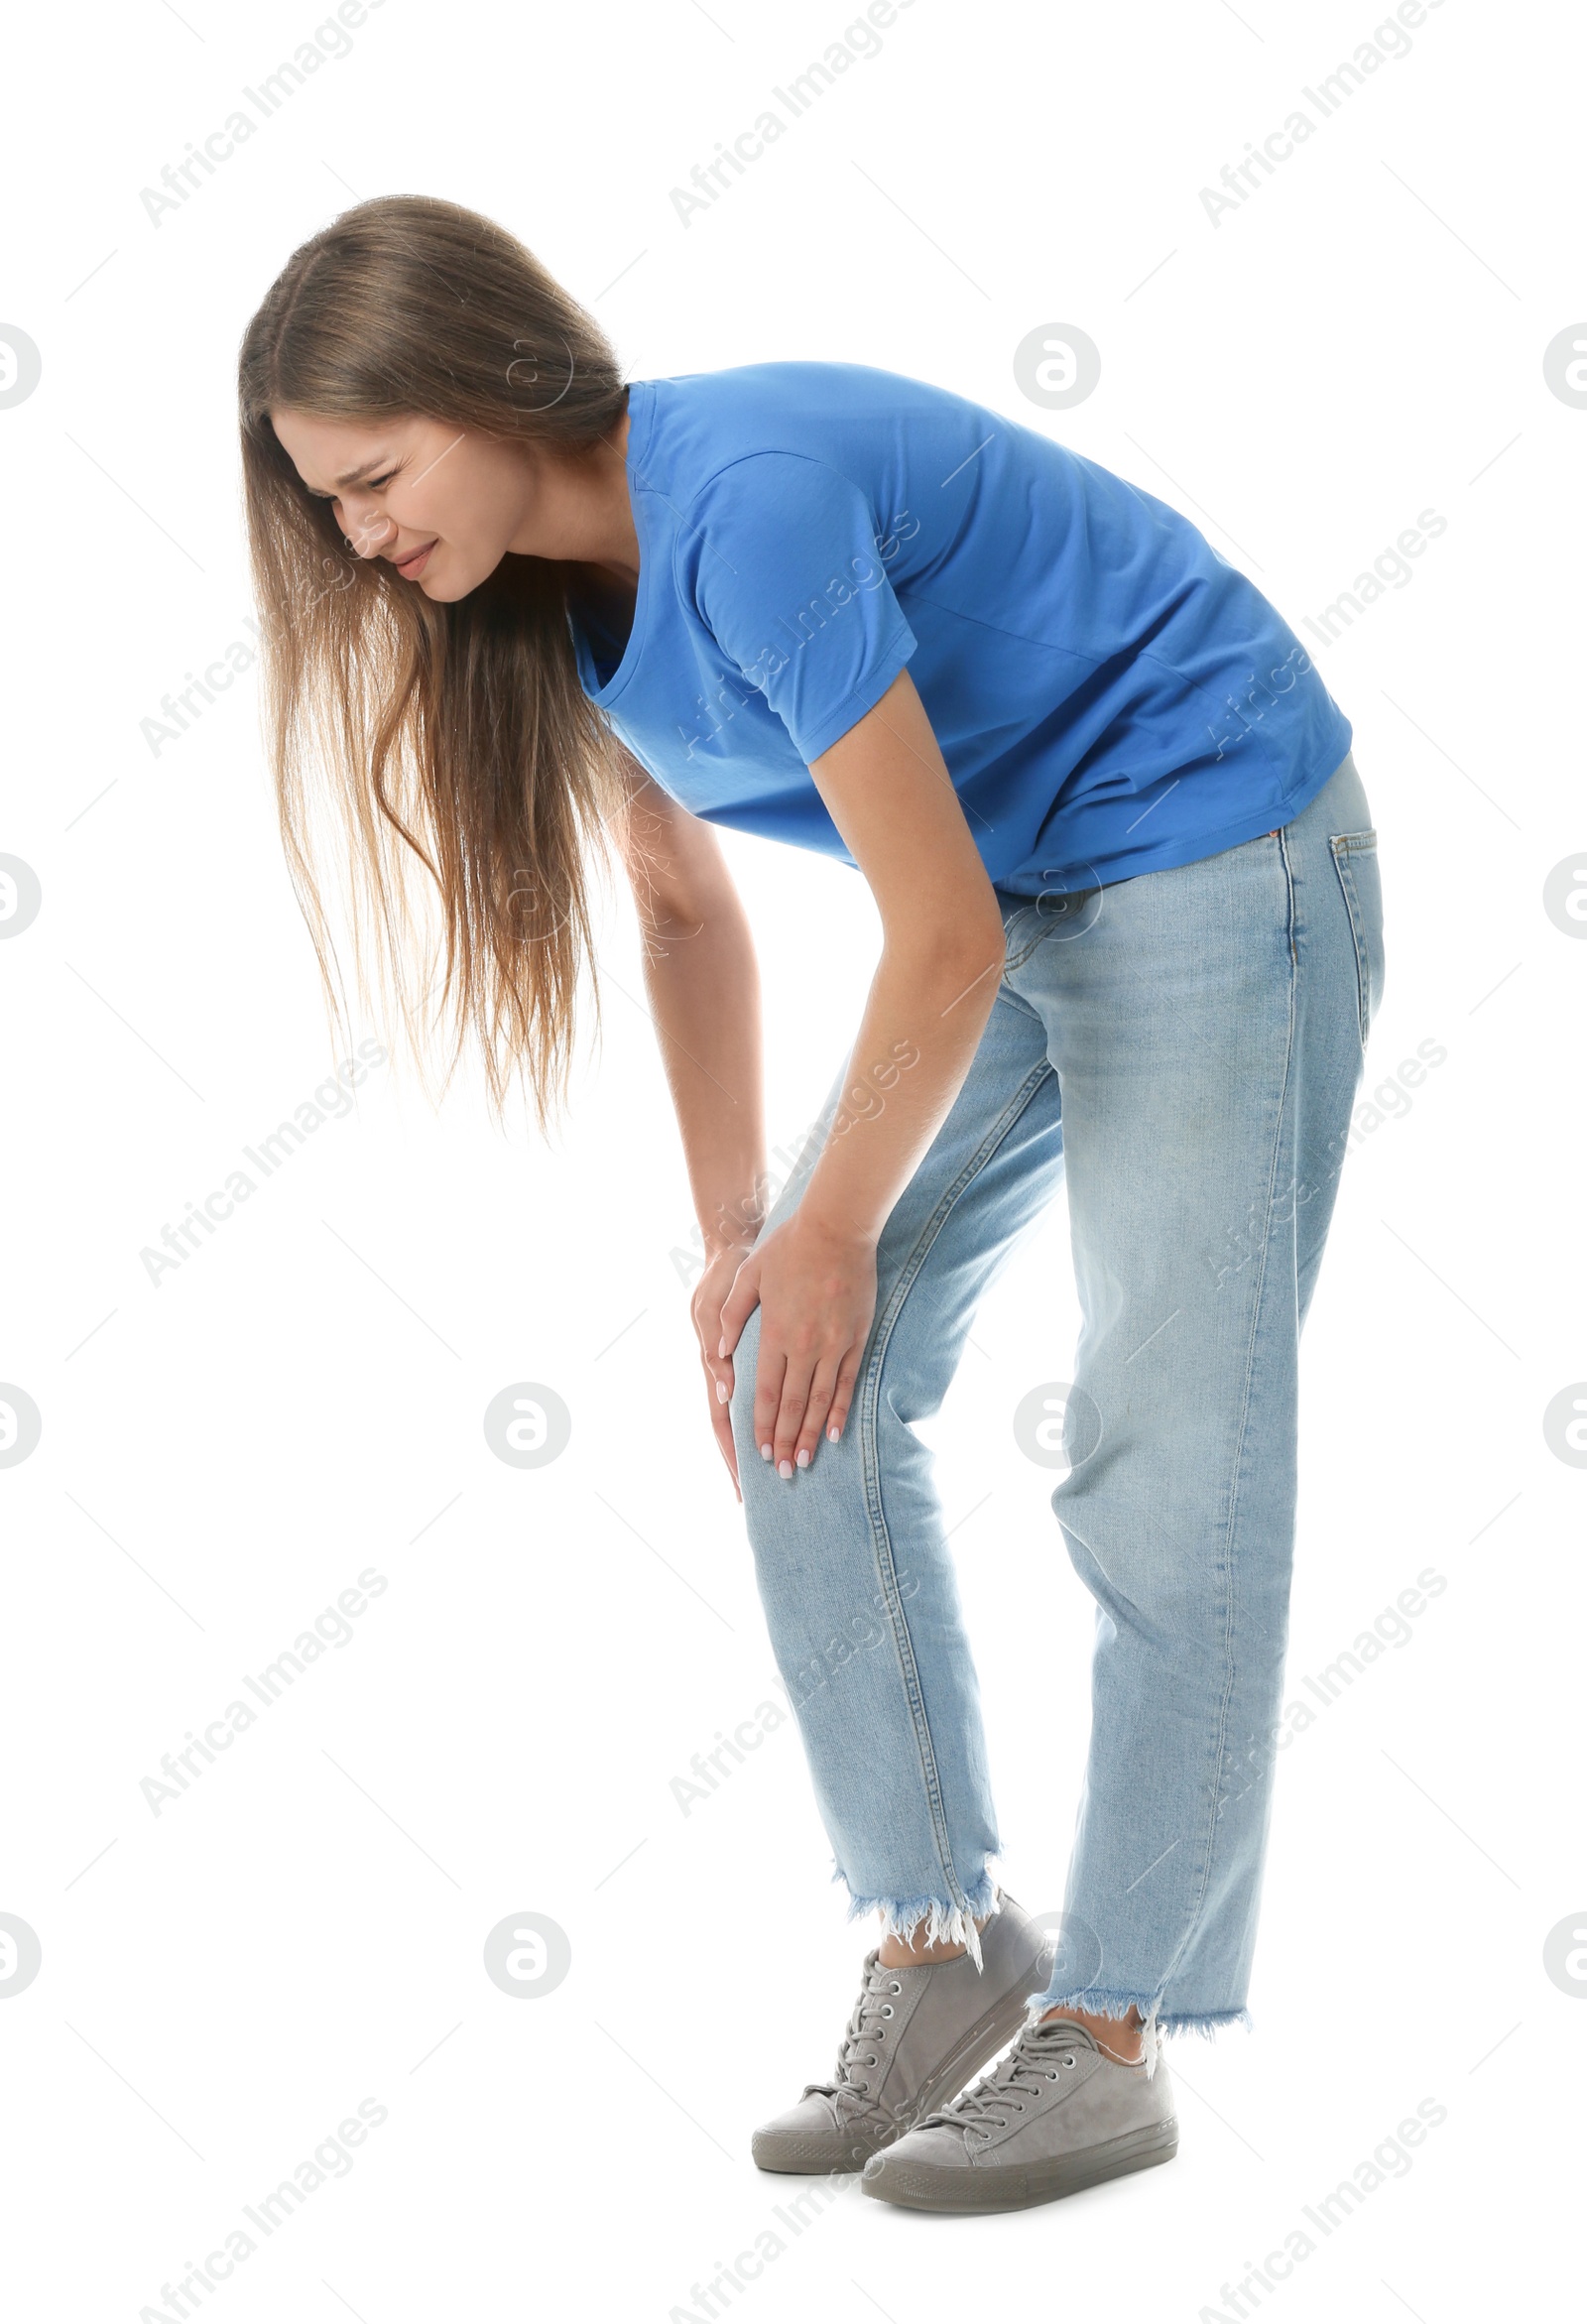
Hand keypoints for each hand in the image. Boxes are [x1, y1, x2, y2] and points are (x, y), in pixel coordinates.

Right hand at [691, 1239, 754, 1500]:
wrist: (735, 1242)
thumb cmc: (725, 1272)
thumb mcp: (715, 1302)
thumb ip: (717, 1340)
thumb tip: (722, 1384)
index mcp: (714, 1361)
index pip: (720, 1419)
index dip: (730, 1449)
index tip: (741, 1480)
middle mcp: (722, 1369)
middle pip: (729, 1426)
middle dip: (739, 1461)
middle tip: (751, 1496)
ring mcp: (731, 1363)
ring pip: (739, 1414)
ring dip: (749, 1443)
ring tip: (763, 1475)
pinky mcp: (743, 1352)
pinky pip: (754, 1391)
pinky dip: (760, 1415)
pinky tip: (776, 1431)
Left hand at [716, 1211, 877, 1478]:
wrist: (837, 1227)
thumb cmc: (788, 1248)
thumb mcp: (748, 1277)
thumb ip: (731, 1316)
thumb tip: (719, 1351)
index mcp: (776, 1334)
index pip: (768, 1394)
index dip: (763, 1427)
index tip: (759, 1452)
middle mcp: (805, 1345)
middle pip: (794, 1405)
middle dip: (786, 1441)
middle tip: (783, 1473)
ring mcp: (834, 1344)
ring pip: (822, 1400)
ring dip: (812, 1435)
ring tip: (805, 1461)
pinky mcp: (855, 1337)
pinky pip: (848, 1382)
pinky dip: (840, 1410)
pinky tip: (835, 1432)